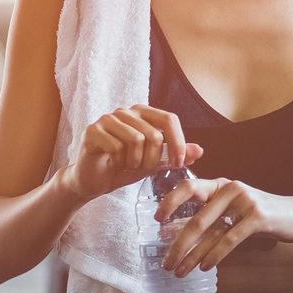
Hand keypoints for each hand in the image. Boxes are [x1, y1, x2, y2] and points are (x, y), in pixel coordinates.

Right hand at [61, 104, 203, 201]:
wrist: (94, 181)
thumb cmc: (124, 167)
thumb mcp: (155, 163)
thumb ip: (175, 155)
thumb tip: (200, 150)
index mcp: (143, 114)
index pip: (169, 119)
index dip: (178, 143)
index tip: (178, 164)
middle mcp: (126, 111)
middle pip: (154, 134)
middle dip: (153, 159)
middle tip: (142, 168)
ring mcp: (107, 118)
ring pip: (136, 140)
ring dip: (135, 161)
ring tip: (127, 165)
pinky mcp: (92, 130)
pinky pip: (116, 146)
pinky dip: (119, 162)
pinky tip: (113, 163)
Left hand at [156, 177, 292, 275]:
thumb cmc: (261, 215)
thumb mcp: (233, 211)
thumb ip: (208, 217)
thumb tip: (172, 233)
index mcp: (221, 185)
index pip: (189, 187)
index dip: (170, 202)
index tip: (156, 220)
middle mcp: (230, 189)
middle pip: (196, 218)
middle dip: (179, 245)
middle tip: (167, 264)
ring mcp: (245, 201)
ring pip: (211, 232)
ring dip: (193, 256)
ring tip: (181, 271)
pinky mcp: (258, 217)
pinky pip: (230, 239)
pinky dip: (215, 255)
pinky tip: (205, 267)